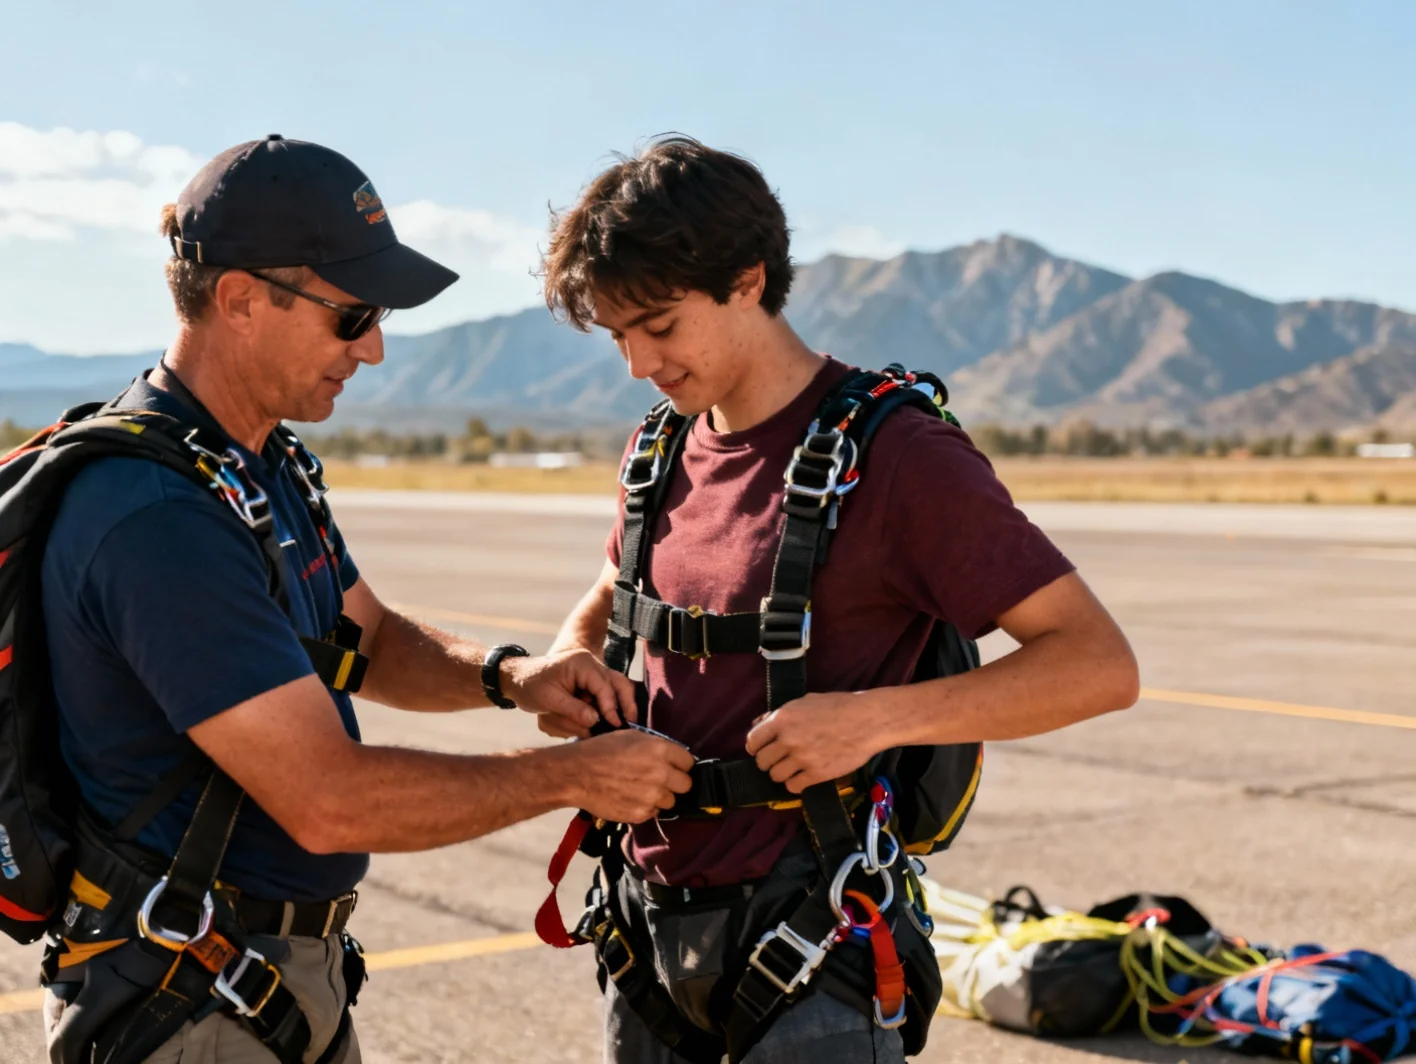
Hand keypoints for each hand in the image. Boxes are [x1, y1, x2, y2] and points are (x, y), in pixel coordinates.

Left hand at [502, 648, 636, 737]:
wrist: (517, 678)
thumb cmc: (530, 684)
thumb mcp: (549, 699)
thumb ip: (573, 709)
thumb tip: (595, 720)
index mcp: (581, 663)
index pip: (604, 686)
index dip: (611, 706)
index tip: (614, 724)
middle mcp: (590, 666)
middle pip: (618, 683)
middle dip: (625, 703)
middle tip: (631, 721)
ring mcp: (590, 674)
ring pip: (613, 689)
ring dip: (609, 708)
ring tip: (607, 725)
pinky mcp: (588, 685)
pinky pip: (601, 697)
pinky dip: (598, 709)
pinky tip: (593, 722)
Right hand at [566, 731, 694, 823]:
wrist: (577, 774)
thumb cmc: (601, 750)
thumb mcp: (631, 736)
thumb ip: (655, 746)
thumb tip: (671, 756)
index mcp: (660, 751)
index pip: (689, 762)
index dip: (681, 764)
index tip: (674, 766)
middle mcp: (661, 774)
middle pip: (686, 785)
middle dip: (675, 782)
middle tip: (660, 780)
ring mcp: (651, 796)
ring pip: (670, 801)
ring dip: (660, 797)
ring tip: (641, 789)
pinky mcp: (640, 814)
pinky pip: (653, 813)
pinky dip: (645, 807)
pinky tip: (630, 798)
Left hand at [744, 691, 885, 793]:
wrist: (868, 720)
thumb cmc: (839, 707)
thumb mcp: (805, 702)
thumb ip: (780, 714)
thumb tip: (759, 723)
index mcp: (783, 718)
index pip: (753, 741)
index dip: (755, 747)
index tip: (760, 750)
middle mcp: (789, 739)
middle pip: (762, 761)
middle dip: (768, 762)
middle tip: (779, 759)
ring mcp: (803, 758)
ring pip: (776, 776)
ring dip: (782, 773)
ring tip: (792, 768)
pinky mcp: (817, 774)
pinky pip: (793, 787)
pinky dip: (796, 784)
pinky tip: (803, 776)